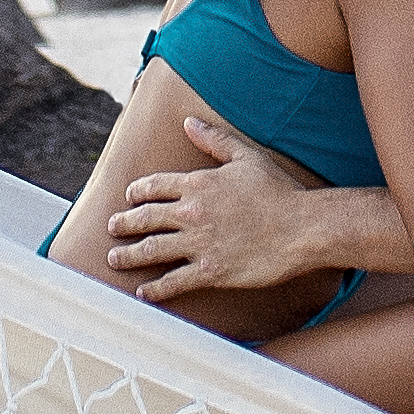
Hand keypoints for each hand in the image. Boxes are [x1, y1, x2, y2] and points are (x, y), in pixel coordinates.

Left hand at [104, 135, 330, 298]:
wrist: (302, 227)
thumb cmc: (278, 191)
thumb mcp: (246, 156)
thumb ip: (214, 140)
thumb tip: (189, 122)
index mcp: (198, 183)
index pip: (154, 186)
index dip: (137, 192)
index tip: (129, 197)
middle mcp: (192, 213)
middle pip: (145, 218)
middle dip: (124, 222)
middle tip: (112, 227)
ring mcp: (198, 244)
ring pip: (151, 249)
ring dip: (129, 255)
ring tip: (115, 258)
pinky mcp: (210, 272)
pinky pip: (173, 282)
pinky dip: (155, 289)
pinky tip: (144, 292)